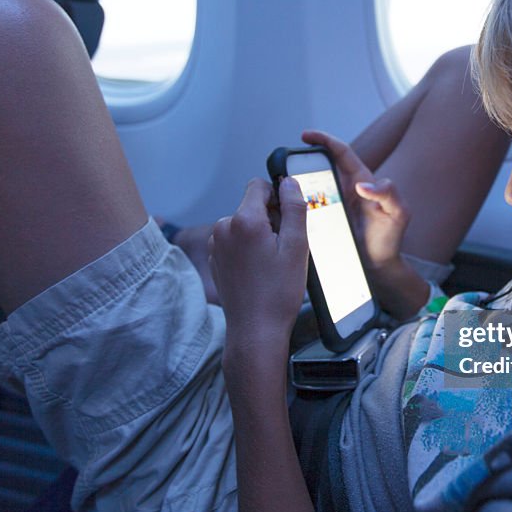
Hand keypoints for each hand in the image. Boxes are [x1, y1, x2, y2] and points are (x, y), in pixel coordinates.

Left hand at [209, 178, 308, 386]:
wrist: (255, 330)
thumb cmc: (278, 292)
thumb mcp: (297, 246)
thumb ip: (294, 208)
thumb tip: (289, 182)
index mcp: (244, 221)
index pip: (258, 185)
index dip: (277, 196)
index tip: (288, 217)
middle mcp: (223, 228)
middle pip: (251, 206)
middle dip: (270, 219)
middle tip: (285, 248)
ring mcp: (216, 244)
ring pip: (243, 224)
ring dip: (259, 235)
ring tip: (272, 263)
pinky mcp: (214, 258)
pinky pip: (234, 241)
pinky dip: (247, 248)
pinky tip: (259, 271)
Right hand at [300, 129, 409, 269]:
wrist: (379, 264)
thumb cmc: (390, 238)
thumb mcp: (398, 214)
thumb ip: (389, 194)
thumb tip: (363, 185)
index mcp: (361, 179)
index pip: (341, 153)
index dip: (324, 140)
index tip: (306, 135)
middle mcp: (345, 187)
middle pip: (321, 166)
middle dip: (303, 160)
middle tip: (288, 163)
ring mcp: (333, 202)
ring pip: (311, 185)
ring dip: (297, 182)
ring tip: (283, 185)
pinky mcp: (324, 218)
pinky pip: (308, 206)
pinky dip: (297, 203)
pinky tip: (286, 206)